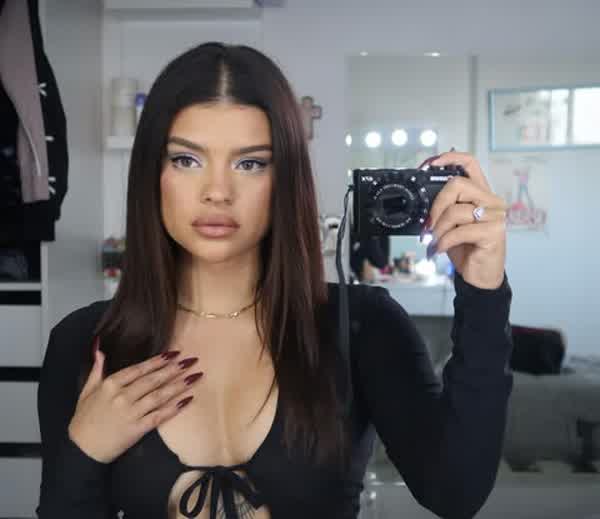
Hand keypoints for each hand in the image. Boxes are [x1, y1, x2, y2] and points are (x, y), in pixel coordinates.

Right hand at [67, 337, 202, 463]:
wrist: (81, 451)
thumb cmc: (84, 419)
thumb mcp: (86, 391)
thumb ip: (97, 369)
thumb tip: (100, 349)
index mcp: (110, 385)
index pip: (139, 369)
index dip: (158, 361)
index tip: (174, 353)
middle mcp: (122, 397)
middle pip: (153, 380)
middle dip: (174, 369)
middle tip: (191, 360)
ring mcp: (131, 413)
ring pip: (159, 396)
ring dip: (179, 385)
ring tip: (195, 376)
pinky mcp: (137, 429)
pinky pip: (159, 416)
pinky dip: (174, 408)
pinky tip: (188, 399)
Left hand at [420, 150, 506, 289]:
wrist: (479, 275)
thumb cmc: (466, 247)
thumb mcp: (450, 224)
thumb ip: (443, 208)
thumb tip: (422, 202)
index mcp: (480, 194)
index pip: (470, 163)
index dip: (450, 157)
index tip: (430, 163)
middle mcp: (491, 201)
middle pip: (458, 184)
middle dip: (436, 205)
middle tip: (429, 224)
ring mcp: (495, 216)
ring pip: (455, 210)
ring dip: (437, 229)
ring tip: (434, 241)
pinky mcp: (493, 233)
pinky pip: (459, 231)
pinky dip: (443, 242)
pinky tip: (439, 249)